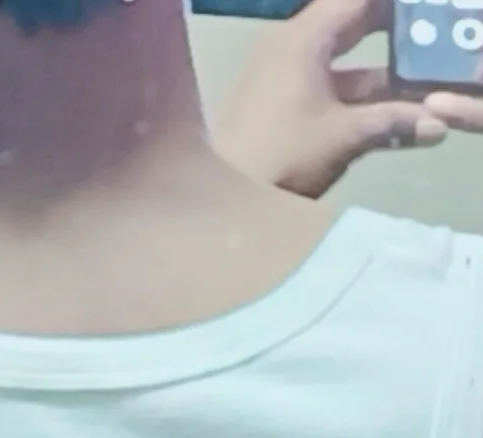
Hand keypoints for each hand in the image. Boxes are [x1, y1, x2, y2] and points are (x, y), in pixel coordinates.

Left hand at [212, 0, 482, 198]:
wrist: (219, 200)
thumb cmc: (281, 157)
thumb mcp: (344, 136)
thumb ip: (393, 122)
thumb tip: (435, 124)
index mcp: (304, 37)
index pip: (359, 0)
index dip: (394, 8)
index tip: (423, 15)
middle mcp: (289, 46)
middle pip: (353, 22)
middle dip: (395, 31)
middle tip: (427, 44)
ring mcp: (278, 75)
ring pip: (341, 58)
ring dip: (378, 70)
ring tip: (418, 81)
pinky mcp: (274, 104)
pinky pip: (324, 83)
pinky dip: (354, 91)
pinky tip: (387, 109)